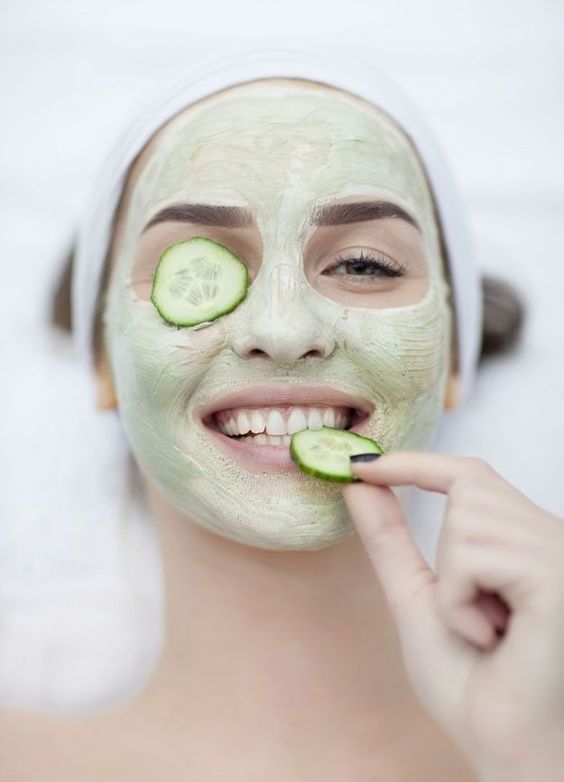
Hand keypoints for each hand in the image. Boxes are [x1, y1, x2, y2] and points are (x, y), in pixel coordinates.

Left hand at [341, 452, 563, 780]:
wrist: (504, 747)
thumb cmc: (471, 683)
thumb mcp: (418, 597)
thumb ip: (391, 539)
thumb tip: (360, 485)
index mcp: (522, 538)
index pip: (469, 474)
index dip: (414, 462)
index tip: (361, 464)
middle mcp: (548, 535)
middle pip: (466, 487)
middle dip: (445, 553)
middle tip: (473, 614)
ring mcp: (556, 552)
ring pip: (464, 520)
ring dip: (451, 587)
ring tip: (486, 630)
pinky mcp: (554, 576)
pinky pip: (474, 557)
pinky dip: (460, 603)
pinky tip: (493, 637)